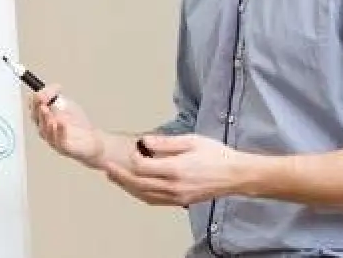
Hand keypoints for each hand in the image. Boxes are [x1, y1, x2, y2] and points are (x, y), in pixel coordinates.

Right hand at [28, 84, 104, 167]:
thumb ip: (54, 93)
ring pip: (45, 131)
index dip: (33, 102)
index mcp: (44, 119)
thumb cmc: (77, 123)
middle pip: (37, 120)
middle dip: (37, 110)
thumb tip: (42, 90)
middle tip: (40, 101)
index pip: (34, 110)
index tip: (36, 93)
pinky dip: (59, 130)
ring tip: (46, 110)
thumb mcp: (66, 103)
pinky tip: (60, 122)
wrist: (92, 139)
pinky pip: (59, 141)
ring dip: (45, 119)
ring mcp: (54, 140)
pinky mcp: (65, 148)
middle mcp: (46, 130)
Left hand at [102, 133, 248, 206]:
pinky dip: (141, 195)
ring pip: (144, 195)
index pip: (142, 167)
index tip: (132, 149)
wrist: (235, 175)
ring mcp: (176, 196)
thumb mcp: (191, 140)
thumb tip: (144, 141)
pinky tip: (134, 188)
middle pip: (138, 183)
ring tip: (115, 178)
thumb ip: (165, 142)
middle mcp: (173, 186)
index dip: (133, 158)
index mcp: (175, 169)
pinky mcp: (180, 201)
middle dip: (120, 176)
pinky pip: (155, 201)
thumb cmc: (216, 154)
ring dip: (127, 187)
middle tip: (107, 168)